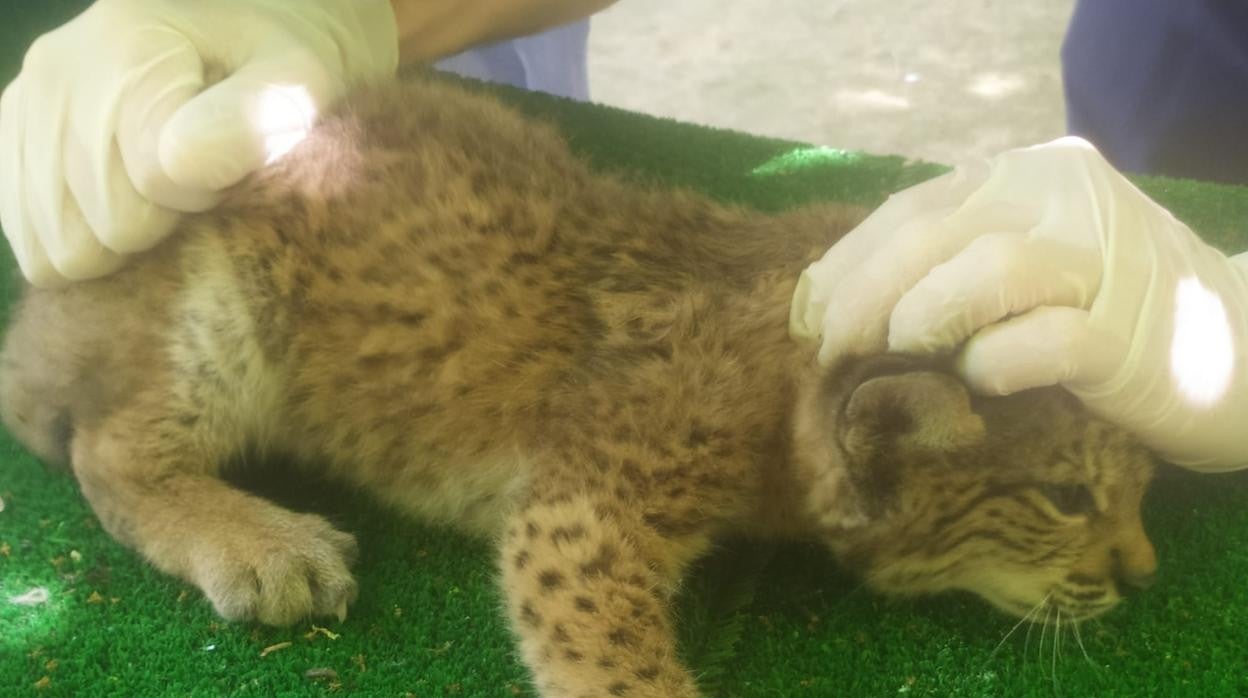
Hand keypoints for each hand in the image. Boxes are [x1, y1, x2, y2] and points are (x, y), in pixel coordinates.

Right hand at [0, 0, 397, 286]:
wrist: (246, 30)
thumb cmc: (278, 61)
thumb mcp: (296, 80)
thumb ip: (252, 120)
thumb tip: (180, 168)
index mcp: (126, 48)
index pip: (157, 184)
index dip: (207, 194)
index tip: (229, 164)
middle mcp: (56, 71)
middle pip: (100, 229)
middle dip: (162, 221)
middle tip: (197, 178)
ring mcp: (24, 106)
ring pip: (60, 248)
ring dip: (121, 235)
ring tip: (162, 184)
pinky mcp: (14, 139)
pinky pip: (29, 241)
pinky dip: (83, 241)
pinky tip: (124, 203)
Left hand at [791, 137, 1247, 470]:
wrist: (1235, 350)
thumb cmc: (1098, 314)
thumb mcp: (1013, 272)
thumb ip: (937, 268)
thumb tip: (822, 304)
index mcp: (1023, 177)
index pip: (911, 208)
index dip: (847, 263)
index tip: (807, 316)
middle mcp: (1064, 199)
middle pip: (934, 234)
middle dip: (863, 295)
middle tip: (833, 352)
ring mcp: (1105, 261)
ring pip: (991, 267)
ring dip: (924, 316)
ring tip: (903, 354)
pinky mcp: (1133, 334)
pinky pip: (1049, 340)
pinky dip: (999, 361)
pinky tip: (980, 380)